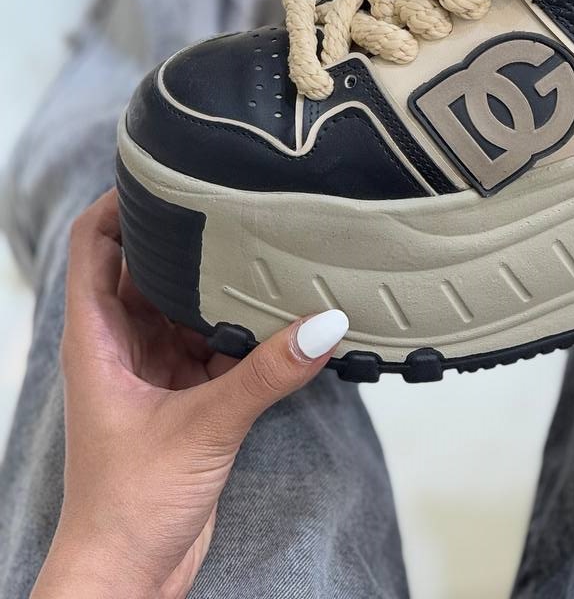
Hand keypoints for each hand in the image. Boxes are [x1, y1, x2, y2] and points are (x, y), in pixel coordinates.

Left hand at [32, 190, 348, 598]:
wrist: (125, 579)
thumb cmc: (127, 507)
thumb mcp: (204, 427)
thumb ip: (267, 373)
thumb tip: (325, 324)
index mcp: (95, 339)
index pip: (93, 243)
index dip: (119, 201)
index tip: (167, 171)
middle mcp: (118, 346)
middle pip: (145, 265)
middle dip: (186, 237)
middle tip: (235, 203)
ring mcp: (148, 372)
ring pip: (182, 304)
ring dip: (219, 287)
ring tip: (267, 250)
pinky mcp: (179, 399)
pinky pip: (211, 344)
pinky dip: (240, 331)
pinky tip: (279, 320)